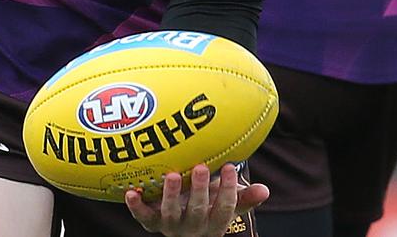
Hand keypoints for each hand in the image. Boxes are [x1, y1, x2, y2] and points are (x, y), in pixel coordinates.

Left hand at [125, 163, 267, 235]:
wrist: (183, 230)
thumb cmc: (207, 206)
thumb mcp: (225, 204)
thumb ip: (243, 198)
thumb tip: (265, 191)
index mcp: (213, 223)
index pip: (224, 209)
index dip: (229, 190)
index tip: (231, 166)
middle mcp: (192, 227)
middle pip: (197, 212)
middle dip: (200, 191)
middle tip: (203, 167)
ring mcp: (170, 225)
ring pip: (170, 215)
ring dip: (171, 195)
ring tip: (172, 176)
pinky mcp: (152, 222)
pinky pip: (143, 217)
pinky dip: (136, 206)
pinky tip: (130, 192)